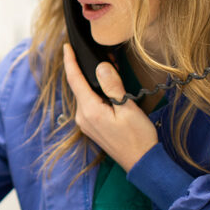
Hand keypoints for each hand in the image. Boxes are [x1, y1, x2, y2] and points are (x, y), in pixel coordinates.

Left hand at [62, 44, 157, 171]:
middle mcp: (83, 117)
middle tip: (100, 54)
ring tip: (107, 69)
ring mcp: (86, 123)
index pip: (74, 80)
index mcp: (89, 111)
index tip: (66, 46)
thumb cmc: (138, 137)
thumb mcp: (128, 109)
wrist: (142, 163)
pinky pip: (89, 103)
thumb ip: (112, 87)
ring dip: (93, 81)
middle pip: (79, 86)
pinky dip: (95, 92)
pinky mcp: (92, 126)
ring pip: (85, 94)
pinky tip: (107, 88)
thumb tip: (101, 67)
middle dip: (85, 69)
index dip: (70, 61)